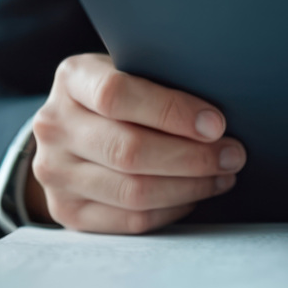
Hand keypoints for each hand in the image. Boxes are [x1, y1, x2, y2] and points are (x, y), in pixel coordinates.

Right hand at [30, 54, 245, 233]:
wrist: (77, 124)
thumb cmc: (126, 90)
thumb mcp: (136, 67)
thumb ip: (166, 79)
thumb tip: (219, 115)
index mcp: (73, 79)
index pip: (117, 95)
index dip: (172, 111)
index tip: (216, 124)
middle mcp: (54, 125)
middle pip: (129, 150)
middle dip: (193, 156)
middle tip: (233, 155)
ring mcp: (54, 172)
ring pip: (132, 191)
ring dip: (190, 186)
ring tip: (223, 175)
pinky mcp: (66, 210)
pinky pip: (129, 220)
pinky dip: (172, 209)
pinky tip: (196, 194)